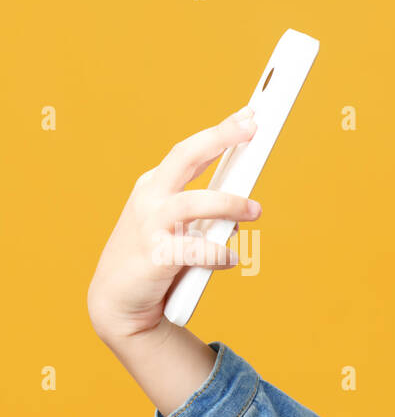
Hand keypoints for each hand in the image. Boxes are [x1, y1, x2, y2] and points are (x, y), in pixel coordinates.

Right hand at [87, 105, 261, 342]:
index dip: (220, 133)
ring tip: (255, 210)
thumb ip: (206, 218)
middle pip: (185, 156)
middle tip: (253, 128)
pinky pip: (195, 249)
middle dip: (219, 138)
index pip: (189, 152)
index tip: (248, 116)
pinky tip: (230, 258)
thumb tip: (241, 214)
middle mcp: (149, 199)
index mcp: (155, 187)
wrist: (117, 301)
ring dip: (230, 204)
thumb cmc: (155, 260)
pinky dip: (218, 253)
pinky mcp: (154, 256)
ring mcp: (149, 226)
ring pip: (194, 202)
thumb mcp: (180, 231)